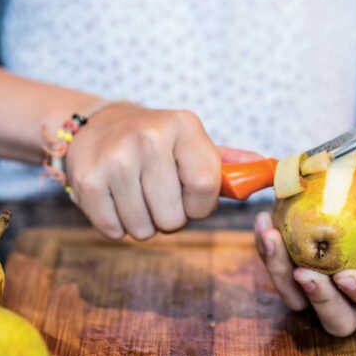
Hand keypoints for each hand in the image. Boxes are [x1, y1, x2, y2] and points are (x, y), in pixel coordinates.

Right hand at [64, 101, 259, 240]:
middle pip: (174, 217)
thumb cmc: (156, 142)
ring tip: (136, 195)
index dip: (201, 205)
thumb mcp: (191, 142)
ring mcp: (115, 158)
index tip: (191, 198)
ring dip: (144, 224)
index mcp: (183, 126)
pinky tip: (115, 199)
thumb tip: (269, 171)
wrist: (98, 125)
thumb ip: (228, 163)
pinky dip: (117, 225)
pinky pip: (114, 230)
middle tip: (158, 195)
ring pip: (144, 229)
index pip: (205, 187)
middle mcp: (148, 138)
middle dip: (171, 217)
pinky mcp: (86, 180)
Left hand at [254, 184, 355, 336]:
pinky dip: (266, 249)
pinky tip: (263, 220)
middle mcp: (353, 299)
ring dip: (279, 273)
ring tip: (271, 237)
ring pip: (297, 300)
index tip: (346, 276)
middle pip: (336, 319)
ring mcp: (321, 290)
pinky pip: (277, 270)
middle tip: (303, 271)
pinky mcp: (294, 274)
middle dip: (318, 300)